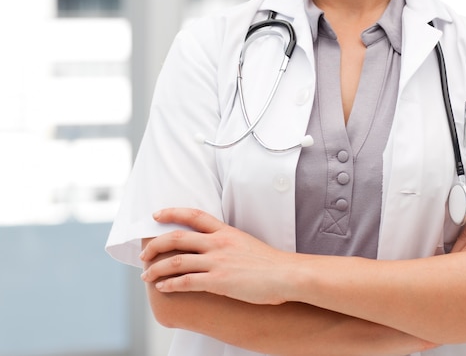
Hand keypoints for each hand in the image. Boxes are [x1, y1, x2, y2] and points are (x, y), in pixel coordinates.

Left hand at [140, 208, 292, 303]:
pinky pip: (187, 281)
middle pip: (178, 237)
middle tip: (144, 254)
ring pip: (177, 260)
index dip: (172, 213)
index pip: (193, 215)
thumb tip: (213, 245)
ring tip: (146, 275)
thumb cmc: (269, 262)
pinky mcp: (219, 281)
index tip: (156, 215)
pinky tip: (162, 288)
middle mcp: (218, 243)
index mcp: (225, 231)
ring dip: (157, 268)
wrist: (286, 274)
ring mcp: (218, 261)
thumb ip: (227, 242)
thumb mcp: (245, 243)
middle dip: (155, 245)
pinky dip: (170, 284)